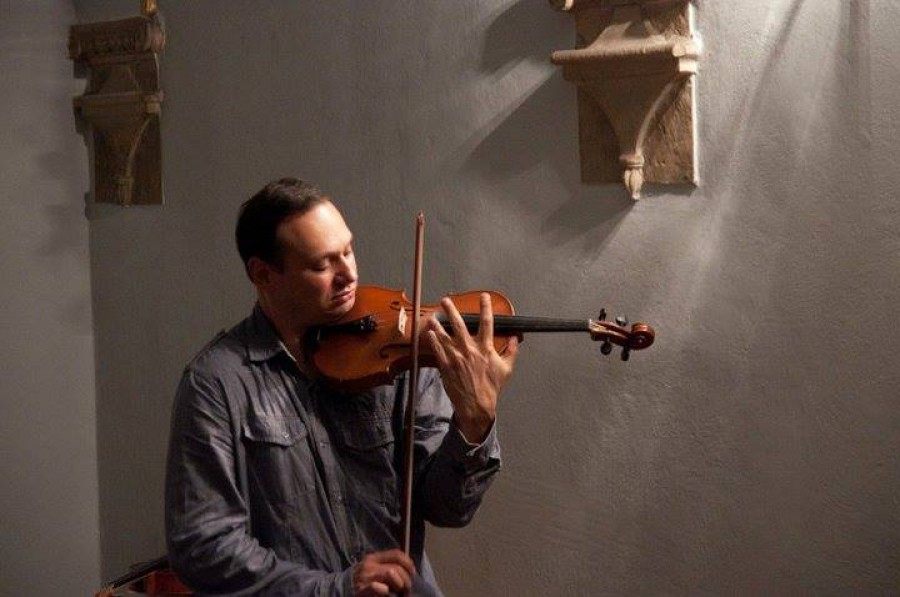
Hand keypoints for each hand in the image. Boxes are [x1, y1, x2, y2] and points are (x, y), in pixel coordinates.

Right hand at [352, 549, 415, 596]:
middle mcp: (369, 565)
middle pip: (396, 566)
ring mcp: (365, 577)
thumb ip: (386, 566)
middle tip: (407, 589)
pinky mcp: (362, 590)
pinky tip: (387, 594)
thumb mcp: (372, 569)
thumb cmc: (362, 582)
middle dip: (407, 579)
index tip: (413, 574)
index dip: (409, 563)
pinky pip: (379, 587)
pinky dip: (386, 590)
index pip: (397, 554)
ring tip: (400, 593)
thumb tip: (407, 568)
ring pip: (391, 573)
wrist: (341, 591)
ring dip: (400, 585)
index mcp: (373, 558)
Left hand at [424, 293, 518, 442]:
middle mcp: (470, 350)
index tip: (484, 296)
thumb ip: (511, 351)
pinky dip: (433, 340)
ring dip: (438, 324)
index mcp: (486, 349)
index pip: (487, 323)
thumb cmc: (492, 387)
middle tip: (446, 300)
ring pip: (445, 336)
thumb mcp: (507, 369)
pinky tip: (429, 332)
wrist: (477, 405)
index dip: (486, 308)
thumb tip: (515, 338)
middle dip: (452, 310)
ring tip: (432, 315)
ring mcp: (457, 358)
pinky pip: (438, 350)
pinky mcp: (447, 366)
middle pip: (460, 325)